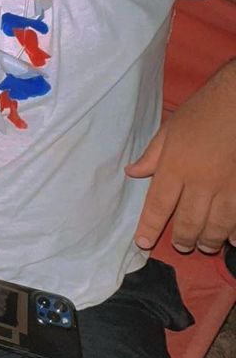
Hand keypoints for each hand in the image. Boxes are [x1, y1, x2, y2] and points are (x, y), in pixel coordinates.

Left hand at [127, 68, 235, 253]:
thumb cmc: (202, 112)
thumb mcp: (169, 130)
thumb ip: (152, 155)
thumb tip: (132, 172)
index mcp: (175, 167)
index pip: (158, 205)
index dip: (149, 227)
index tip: (143, 243)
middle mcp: (200, 181)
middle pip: (189, 222)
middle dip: (183, 239)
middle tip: (181, 245)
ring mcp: (226, 186)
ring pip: (216, 225)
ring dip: (209, 240)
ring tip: (205, 246)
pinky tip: (233, 240)